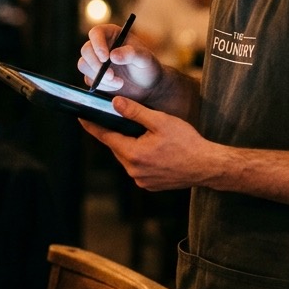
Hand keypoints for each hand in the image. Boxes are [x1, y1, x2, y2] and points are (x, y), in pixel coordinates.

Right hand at [77, 23, 161, 99]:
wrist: (148, 85)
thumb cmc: (147, 66)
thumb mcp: (144, 58)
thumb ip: (132, 53)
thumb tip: (113, 56)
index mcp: (112, 34)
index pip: (96, 33)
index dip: (98, 44)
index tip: (105, 58)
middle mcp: (100, 45)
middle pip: (86, 50)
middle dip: (96, 65)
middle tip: (111, 75)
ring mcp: (95, 60)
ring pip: (84, 65)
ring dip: (99, 77)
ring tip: (119, 83)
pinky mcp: (93, 75)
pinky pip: (89, 79)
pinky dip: (102, 85)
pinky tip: (116, 86)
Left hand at [80, 96, 207, 191]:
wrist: (207, 166)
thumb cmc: (187, 142)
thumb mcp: (160, 121)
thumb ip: (135, 112)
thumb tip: (115, 103)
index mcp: (133, 154)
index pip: (105, 137)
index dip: (92, 126)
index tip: (81, 117)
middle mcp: (133, 170)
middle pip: (117, 147)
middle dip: (116, 133)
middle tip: (117, 119)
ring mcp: (141, 180)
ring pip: (128, 158)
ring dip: (130, 146)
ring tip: (141, 134)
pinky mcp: (150, 185)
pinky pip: (138, 168)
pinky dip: (140, 157)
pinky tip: (152, 149)